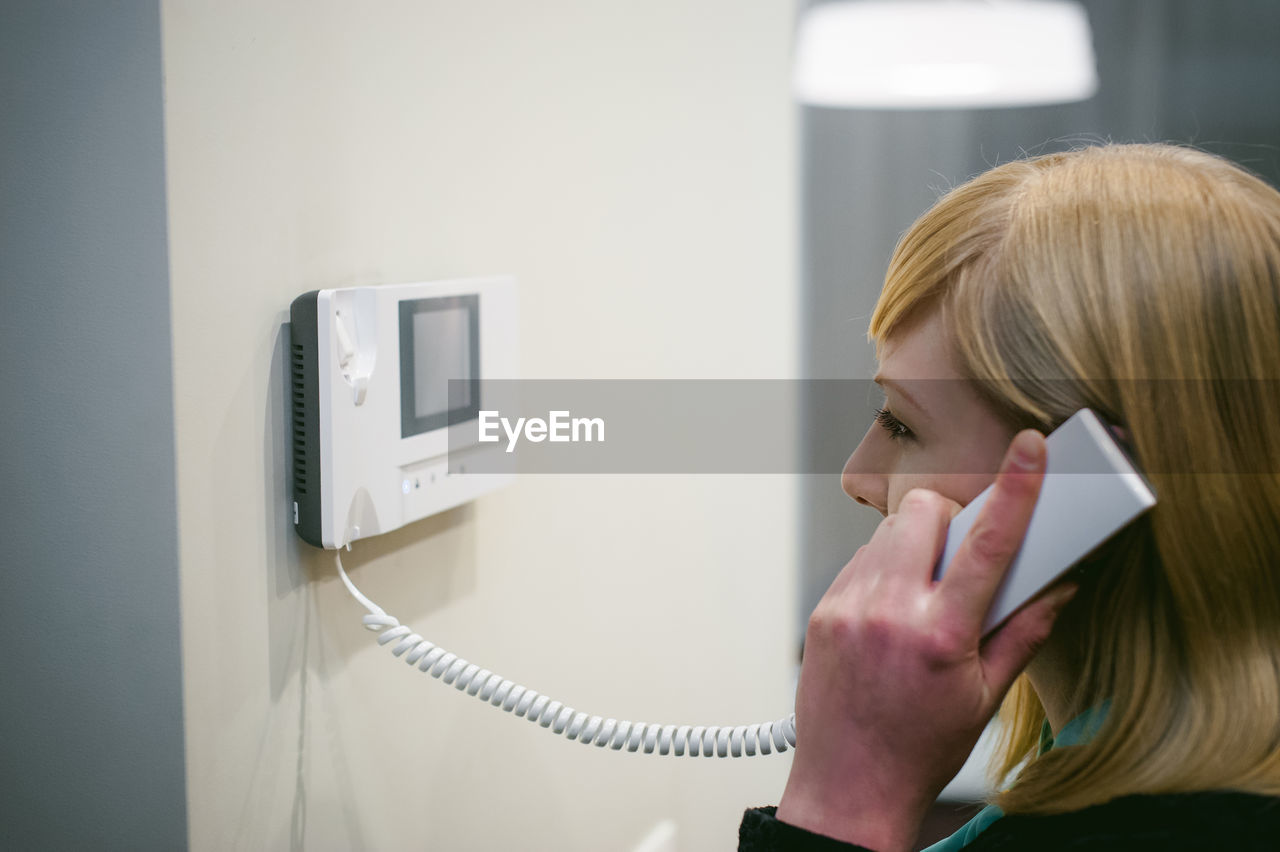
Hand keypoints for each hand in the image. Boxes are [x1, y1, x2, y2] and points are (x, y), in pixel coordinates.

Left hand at [776, 430, 1076, 851]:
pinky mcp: (823, 609)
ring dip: (915, 546)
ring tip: (925, 595)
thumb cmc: (918, 749)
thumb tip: (1058, 587)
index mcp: (942, 633)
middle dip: (952, 520)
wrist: (848, 786)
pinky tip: (893, 610)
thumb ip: (1024, 634)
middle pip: (926, 513)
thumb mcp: (986, 699)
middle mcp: (890, 610)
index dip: (1017, 488)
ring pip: (889, 532)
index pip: (989, 543)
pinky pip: (859, 559)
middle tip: (962, 560)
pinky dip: (884, 569)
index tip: (1030, 448)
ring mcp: (849, 606)